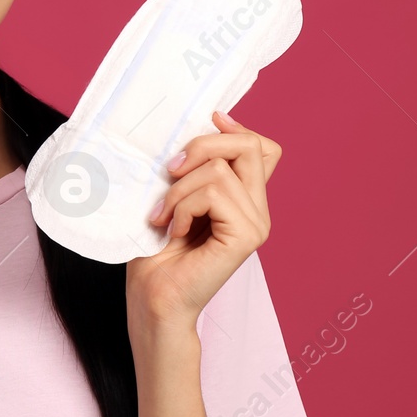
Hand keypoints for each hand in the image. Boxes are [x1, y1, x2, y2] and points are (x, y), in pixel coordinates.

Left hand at [125, 111, 281, 331]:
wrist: (153, 297)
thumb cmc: (157, 249)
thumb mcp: (176, 194)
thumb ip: (195, 167)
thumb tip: (204, 123)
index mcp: (246, 198)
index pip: (263, 147)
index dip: (237, 128)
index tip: (209, 119)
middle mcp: (259, 210)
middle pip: (249, 145)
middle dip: (202, 146)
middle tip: (169, 170)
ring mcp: (257, 224)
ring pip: (219, 170)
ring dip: (178, 189)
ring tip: (164, 216)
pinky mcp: (246, 236)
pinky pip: (213, 193)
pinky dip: (183, 206)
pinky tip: (174, 230)